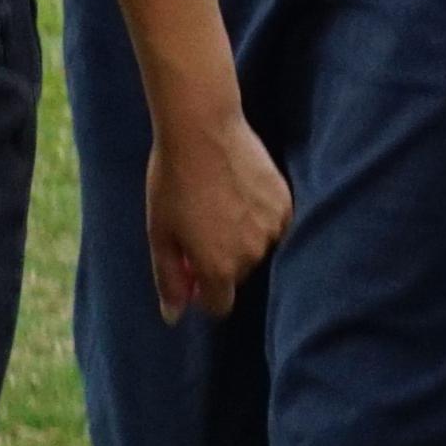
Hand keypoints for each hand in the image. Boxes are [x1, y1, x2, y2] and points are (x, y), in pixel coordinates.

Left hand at [144, 106, 292, 320]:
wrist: (202, 129)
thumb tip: (173, 316)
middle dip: (219, 260)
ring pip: (257, 249)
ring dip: (240, 237)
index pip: (218, 305)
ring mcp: (273, 229)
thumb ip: (169, 279)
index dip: (200, 291)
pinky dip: (258, 216)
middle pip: (236, 275)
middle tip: (198, 222)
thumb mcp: (159, 233)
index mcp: (219, 268)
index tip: (188, 266)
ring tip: (218, 202)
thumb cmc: (173, 181)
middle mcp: (252, 256)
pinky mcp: (286, 204)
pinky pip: (273, 224)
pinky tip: (239, 191)